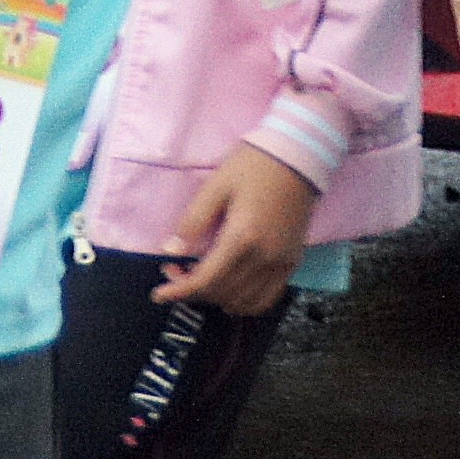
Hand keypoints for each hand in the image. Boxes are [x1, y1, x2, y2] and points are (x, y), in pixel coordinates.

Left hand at [153, 142, 321, 316]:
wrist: (300, 155)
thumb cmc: (254, 165)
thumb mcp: (217, 185)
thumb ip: (194, 220)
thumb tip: (171, 251)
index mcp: (242, 238)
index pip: (205, 280)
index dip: (179, 291)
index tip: (159, 294)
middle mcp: (264, 258)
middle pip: (221, 293)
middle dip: (192, 291)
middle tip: (176, 271)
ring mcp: (281, 263)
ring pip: (243, 302)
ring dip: (216, 298)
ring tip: (201, 279)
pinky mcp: (292, 262)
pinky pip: (266, 298)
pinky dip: (244, 302)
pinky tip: (230, 288)